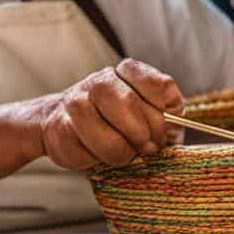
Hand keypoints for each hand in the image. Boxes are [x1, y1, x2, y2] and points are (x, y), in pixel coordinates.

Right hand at [40, 59, 183, 169]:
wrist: (64, 126)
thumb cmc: (115, 123)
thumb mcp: (146, 115)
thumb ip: (163, 117)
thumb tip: (173, 128)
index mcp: (126, 72)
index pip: (159, 85)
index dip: (167, 113)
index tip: (167, 127)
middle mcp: (100, 81)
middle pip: (129, 105)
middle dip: (145, 135)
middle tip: (149, 148)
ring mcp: (75, 103)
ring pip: (108, 137)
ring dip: (123, 153)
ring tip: (125, 154)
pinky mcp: (59, 129)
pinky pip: (88, 154)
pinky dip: (99, 161)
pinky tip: (97, 154)